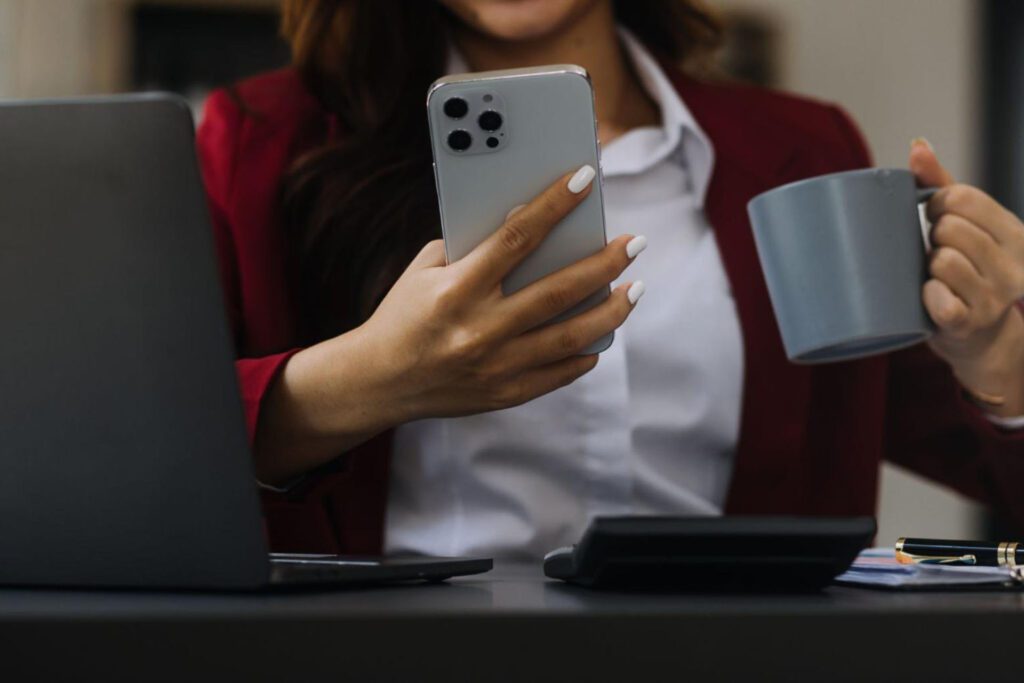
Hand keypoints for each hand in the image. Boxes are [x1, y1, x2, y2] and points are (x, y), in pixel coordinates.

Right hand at [254, 165, 645, 482]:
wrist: (377, 381)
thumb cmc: (404, 313)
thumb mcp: (426, 270)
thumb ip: (473, 246)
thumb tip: (530, 219)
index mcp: (456, 290)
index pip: (517, 238)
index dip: (554, 205)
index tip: (587, 179)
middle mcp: (479, 329)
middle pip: (558, 291)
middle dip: (604, 263)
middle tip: (635, 243)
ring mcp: (495, 367)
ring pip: (571, 337)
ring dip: (611, 310)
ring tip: (634, 289)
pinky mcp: (503, 394)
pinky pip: (558, 374)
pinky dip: (584, 352)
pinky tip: (601, 332)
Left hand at [910, 138, 1023, 414]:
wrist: (977, 336)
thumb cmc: (965, 269)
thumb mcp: (963, 225)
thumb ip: (940, 184)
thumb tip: (917, 145)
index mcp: (1015, 233)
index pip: (963, 197)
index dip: (936, 203)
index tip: (933, 217)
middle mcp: (1014, 264)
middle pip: (950, 228)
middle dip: (934, 236)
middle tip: (936, 251)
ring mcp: (995, 297)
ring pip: (944, 261)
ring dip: (929, 268)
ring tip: (936, 276)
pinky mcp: (970, 323)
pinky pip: (940, 300)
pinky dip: (928, 297)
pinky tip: (933, 298)